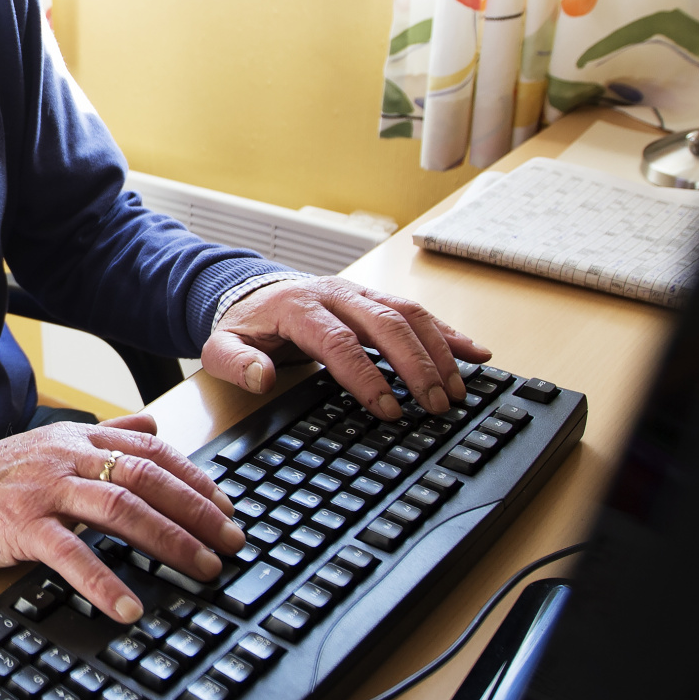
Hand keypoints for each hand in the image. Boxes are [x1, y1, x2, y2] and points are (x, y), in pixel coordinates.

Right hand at [0, 413, 243, 623]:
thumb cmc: (7, 474)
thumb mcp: (58, 444)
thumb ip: (108, 434)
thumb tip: (152, 423)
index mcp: (85, 440)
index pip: (153, 452)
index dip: (195, 479)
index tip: (227, 508)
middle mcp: (71, 458)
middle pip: (146, 478)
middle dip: (196, 511)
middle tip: (230, 542)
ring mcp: (48, 490)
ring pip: (120, 508)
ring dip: (168, 541)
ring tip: (202, 569)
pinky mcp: (25, 525)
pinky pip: (70, 554)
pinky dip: (103, 582)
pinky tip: (130, 607)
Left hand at [199, 275, 491, 420]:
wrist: (253, 290)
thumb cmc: (246, 325)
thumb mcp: (222, 346)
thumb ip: (236, 363)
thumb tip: (261, 377)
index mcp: (300, 308)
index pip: (340, 343)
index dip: (366, 376)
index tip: (388, 408)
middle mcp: (338, 295)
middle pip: (386, 325)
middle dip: (415, 367)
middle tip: (435, 406)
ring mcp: (362, 294)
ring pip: (409, 315)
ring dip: (439, 352)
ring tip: (457, 391)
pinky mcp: (378, 299)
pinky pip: (419, 312)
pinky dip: (450, 333)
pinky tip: (476, 353)